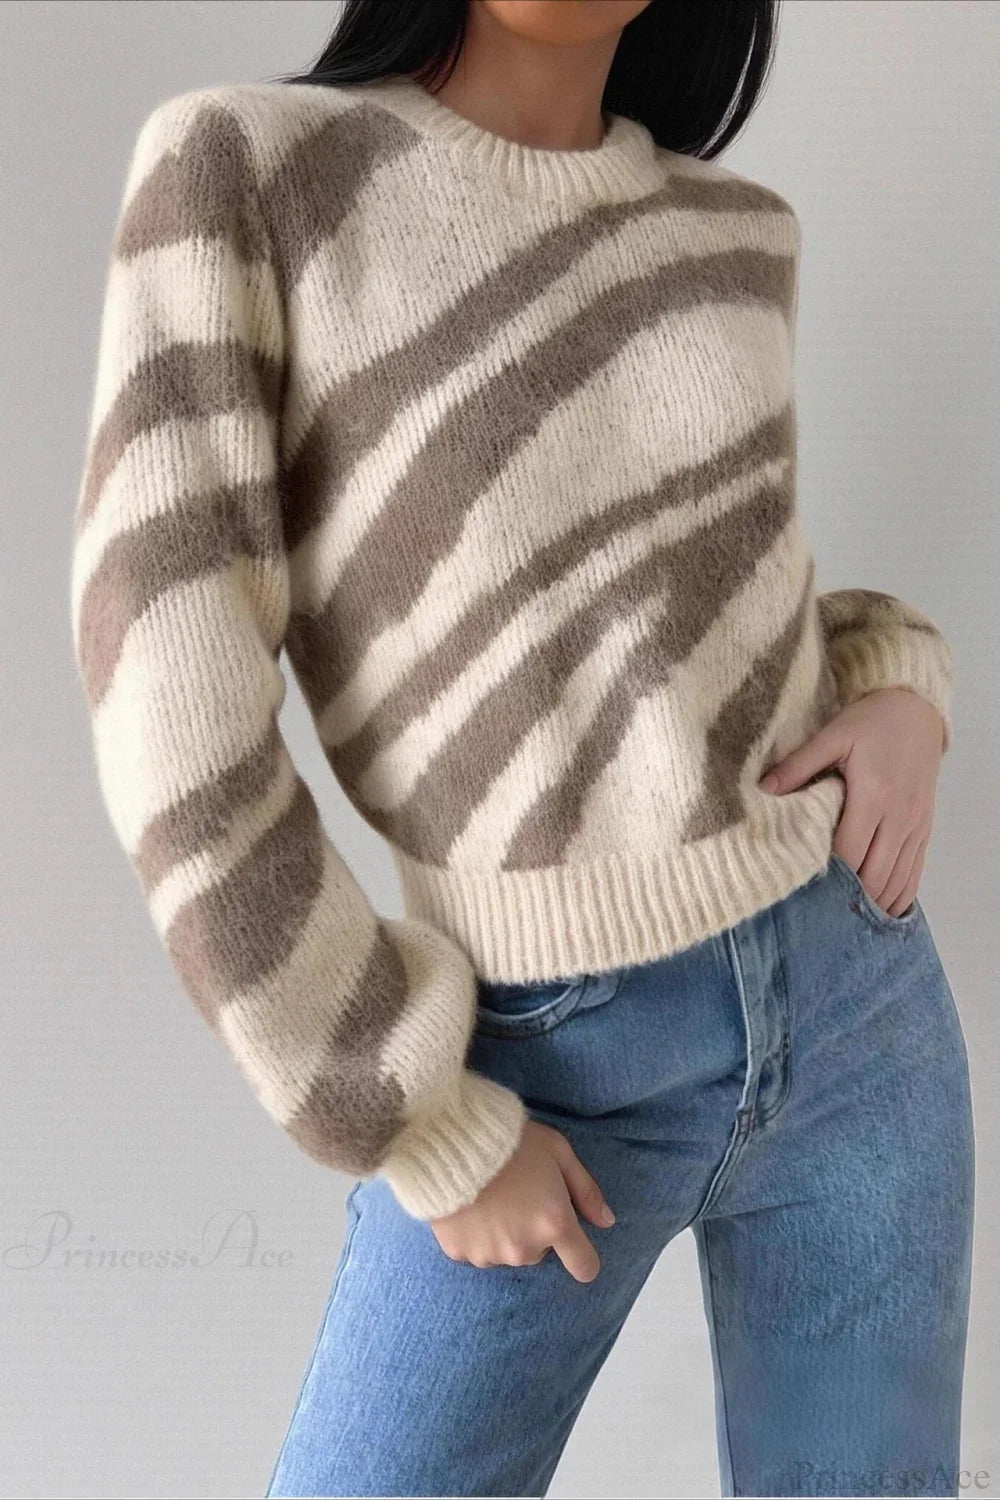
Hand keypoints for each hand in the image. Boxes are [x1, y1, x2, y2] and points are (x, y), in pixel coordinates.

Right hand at [429, 1118, 615, 1282]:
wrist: (451, 1139)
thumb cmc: (512, 1140)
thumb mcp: (559, 1152)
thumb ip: (586, 1190)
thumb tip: (607, 1221)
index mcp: (555, 1224)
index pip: (584, 1266)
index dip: (583, 1258)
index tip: (573, 1244)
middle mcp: (525, 1248)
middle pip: (539, 1253)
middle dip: (533, 1231)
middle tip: (519, 1196)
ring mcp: (490, 1254)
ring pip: (507, 1253)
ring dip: (504, 1235)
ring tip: (490, 1198)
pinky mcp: (460, 1253)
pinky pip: (476, 1251)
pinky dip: (475, 1235)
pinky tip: (469, 1206)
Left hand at [759, 687, 945, 917]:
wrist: (917, 710)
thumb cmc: (873, 721)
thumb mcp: (833, 734)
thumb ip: (798, 765)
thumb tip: (763, 789)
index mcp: (874, 794)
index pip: (850, 851)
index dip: (828, 875)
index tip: (802, 888)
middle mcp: (900, 816)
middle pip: (875, 874)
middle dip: (848, 897)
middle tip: (818, 912)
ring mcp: (916, 825)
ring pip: (897, 879)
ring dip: (874, 902)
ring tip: (844, 918)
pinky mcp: (925, 827)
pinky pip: (916, 871)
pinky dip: (899, 893)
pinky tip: (880, 908)